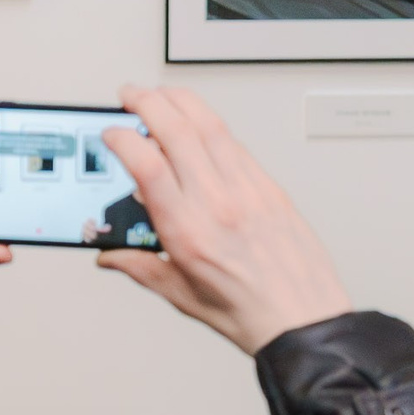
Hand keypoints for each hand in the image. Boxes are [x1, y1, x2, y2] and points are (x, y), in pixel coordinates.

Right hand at [96, 86, 351, 354]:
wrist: (303, 319)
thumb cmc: (249, 312)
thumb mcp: (181, 294)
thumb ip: (140, 267)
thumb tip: (110, 255)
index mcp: (189, 232)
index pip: (147, 166)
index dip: (122, 140)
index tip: (110, 133)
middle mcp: (218, 203)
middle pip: (177, 131)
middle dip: (148, 102)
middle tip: (130, 95)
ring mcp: (248, 190)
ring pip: (211, 126)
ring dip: (181, 102)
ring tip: (162, 95)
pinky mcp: (270, 187)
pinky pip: (236, 144)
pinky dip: (212, 126)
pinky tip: (201, 125)